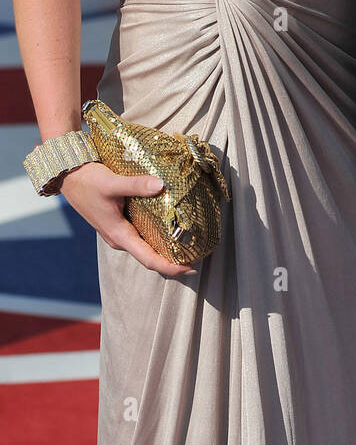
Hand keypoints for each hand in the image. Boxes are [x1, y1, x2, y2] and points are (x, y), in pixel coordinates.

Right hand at [60, 161, 195, 277]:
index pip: (149, 259)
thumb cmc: (88, 181)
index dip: (171, 267)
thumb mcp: (112, 182)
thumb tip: (161, 185)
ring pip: (146, 245)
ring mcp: (118, 232)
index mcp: (119, 235)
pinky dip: (157, 235)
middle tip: (198, 253)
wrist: (68, 176)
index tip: (192, 268)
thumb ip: (136, 185)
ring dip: (165, 247)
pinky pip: (141, 235)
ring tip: (189, 242)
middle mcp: (120, 238)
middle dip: (173, 259)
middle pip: (150, 256)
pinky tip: (170, 226)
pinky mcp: (118, 222)